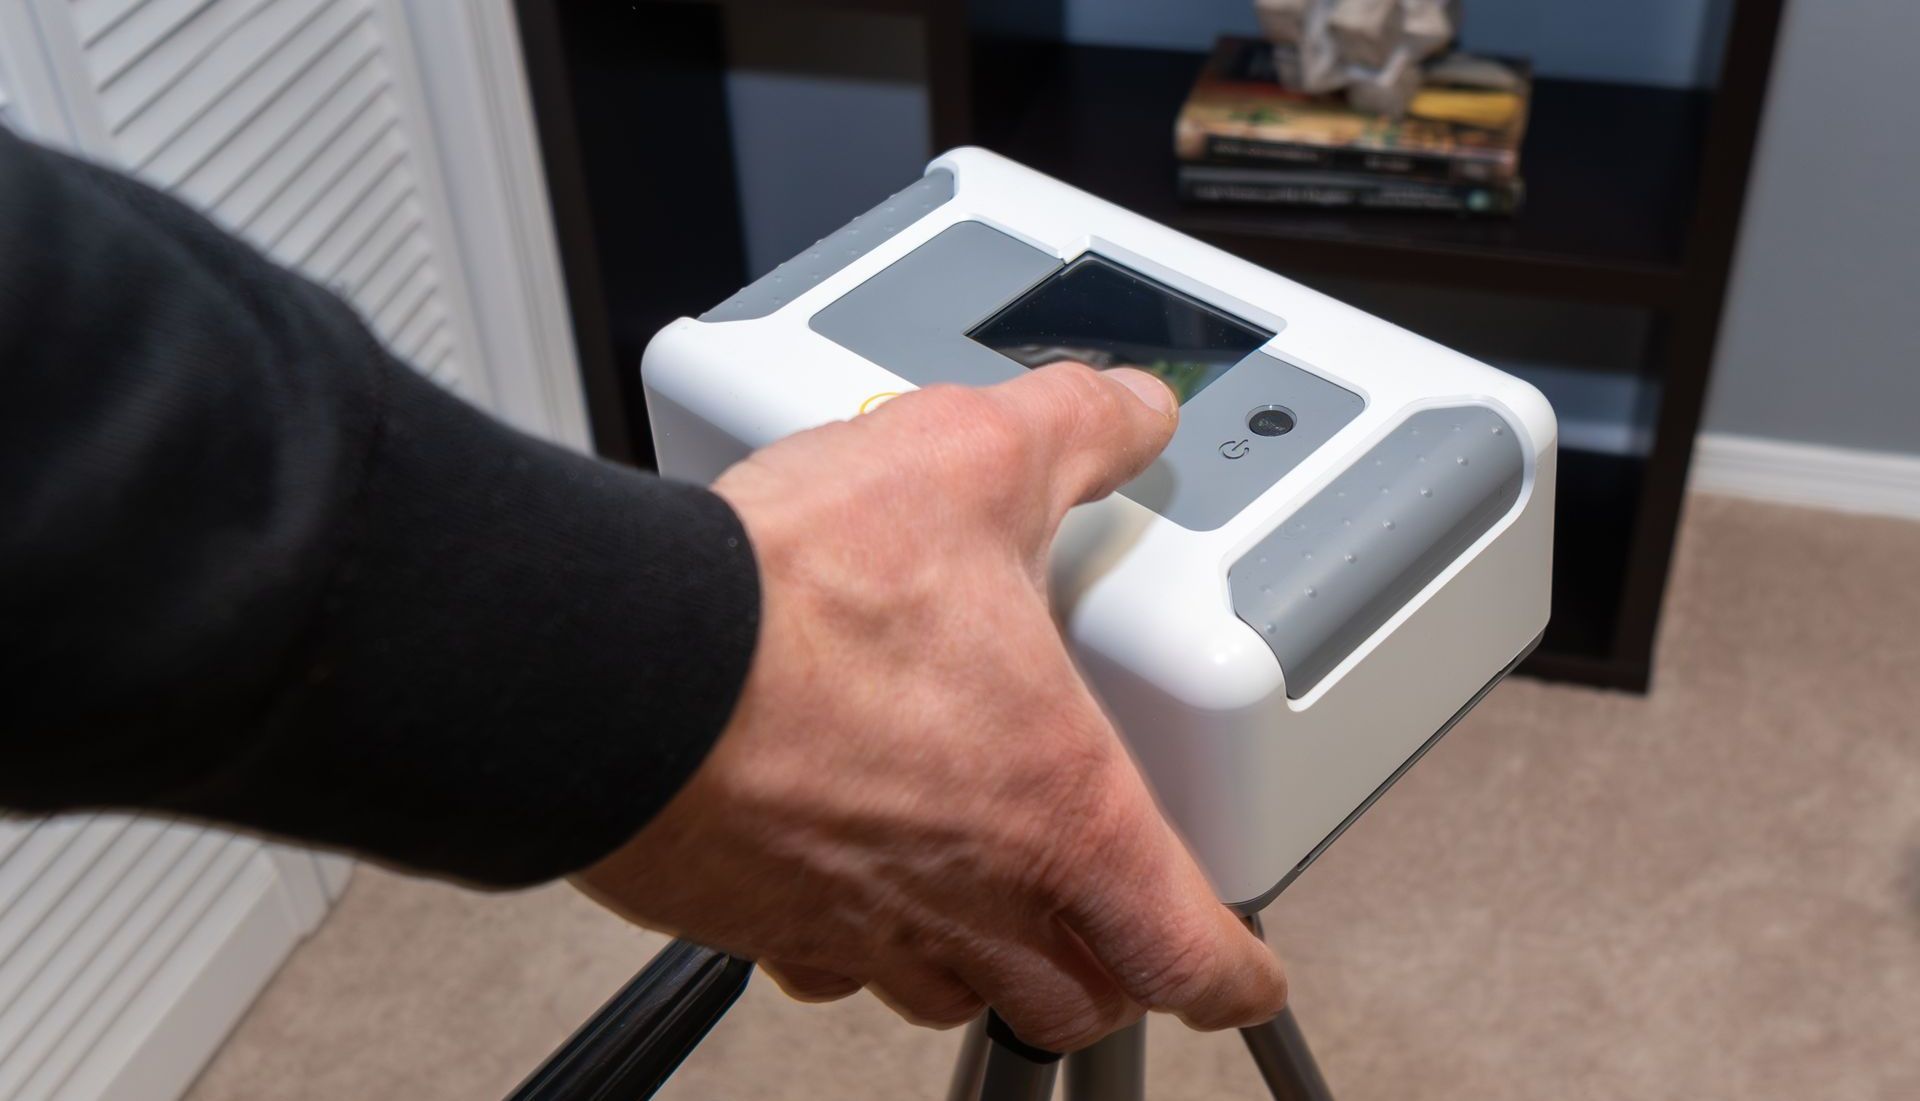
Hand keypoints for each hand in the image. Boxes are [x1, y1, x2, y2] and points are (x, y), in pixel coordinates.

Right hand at [576, 363, 1286, 1050]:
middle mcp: (968, 893)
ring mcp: (857, 922)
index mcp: (1059, 807)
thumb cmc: (796, 597)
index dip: (1234, 975)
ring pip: (955, 995)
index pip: (1190, 957)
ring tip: (987, 889)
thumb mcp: (972, 461)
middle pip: (1076, 1003)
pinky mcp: (755, 920)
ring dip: (988, 958)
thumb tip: (1130, 411)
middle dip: (1111, 973)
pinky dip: (859, 938)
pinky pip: (831, 966)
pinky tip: (850, 866)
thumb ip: (1076, 431)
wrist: (619, 662)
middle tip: (1116, 921)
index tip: (1240, 972)